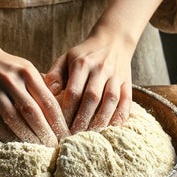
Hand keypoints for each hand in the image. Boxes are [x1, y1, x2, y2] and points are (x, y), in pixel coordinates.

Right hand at [0, 41, 69, 146]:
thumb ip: (42, 88)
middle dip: (44, 133)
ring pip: (13, 119)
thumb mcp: (27, 69)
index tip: (65, 135)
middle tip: (53, 146)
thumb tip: (61, 113)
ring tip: (37, 148)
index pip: (48, 101)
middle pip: (32, 113)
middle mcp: (11, 81)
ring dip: (27, 137)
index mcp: (27, 72)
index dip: (58, 122)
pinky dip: (6, 135)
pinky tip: (16, 144)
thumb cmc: (8, 68)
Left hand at [45, 0, 171, 133]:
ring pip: (110, 101)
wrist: (113, 40)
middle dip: (82, 120)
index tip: (60, 126)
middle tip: (73, 136)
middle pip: (92, 98)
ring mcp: (116, 76)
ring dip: (100, 121)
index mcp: (82, 63)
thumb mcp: (66, 58)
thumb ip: (54, 74)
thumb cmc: (84, 54)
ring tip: (91, 136)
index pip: (74, 91)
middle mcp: (100, 69)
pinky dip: (119, 117)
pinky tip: (110, 128)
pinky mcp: (127, 83)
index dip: (67, 111)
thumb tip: (49, 92)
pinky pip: (126, 102)